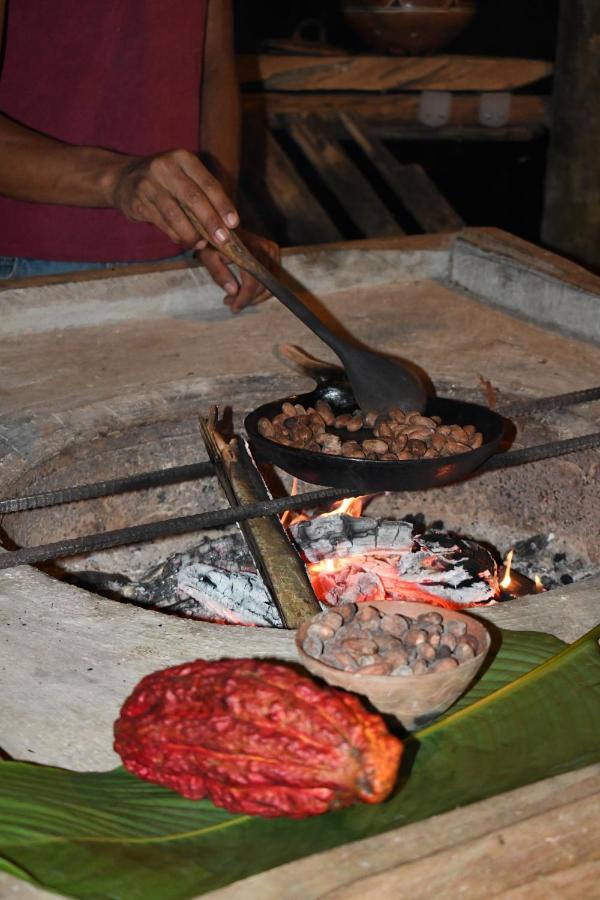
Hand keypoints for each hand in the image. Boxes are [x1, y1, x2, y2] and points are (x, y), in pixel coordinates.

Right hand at [110, 149, 237, 248]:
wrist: (122, 178)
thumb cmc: (164, 182)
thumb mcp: (183, 176)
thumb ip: (203, 195)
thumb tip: (226, 225)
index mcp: (183, 158)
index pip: (208, 183)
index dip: (223, 205)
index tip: (234, 224)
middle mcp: (165, 167)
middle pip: (193, 198)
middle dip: (210, 221)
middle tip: (222, 240)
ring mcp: (149, 183)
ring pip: (175, 214)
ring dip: (191, 233)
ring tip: (201, 244)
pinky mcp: (137, 201)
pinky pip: (161, 222)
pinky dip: (175, 235)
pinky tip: (184, 241)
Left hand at [196, 230, 279, 313]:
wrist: (221, 226)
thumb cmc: (212, 242)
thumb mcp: (208, 257)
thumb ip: (219, 274)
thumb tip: (232, 291)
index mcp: (248, 249)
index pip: (252, 281)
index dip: (244, 298)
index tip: (234, 308)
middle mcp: (264, 248)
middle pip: (263, 286)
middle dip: (247, 299)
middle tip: (232, 303)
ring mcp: (271, 249)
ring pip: (270, 285)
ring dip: (255, 296)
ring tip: (237, 298)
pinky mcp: (274, 251)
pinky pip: (273, 278)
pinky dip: (261, 288)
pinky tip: (246, 290)